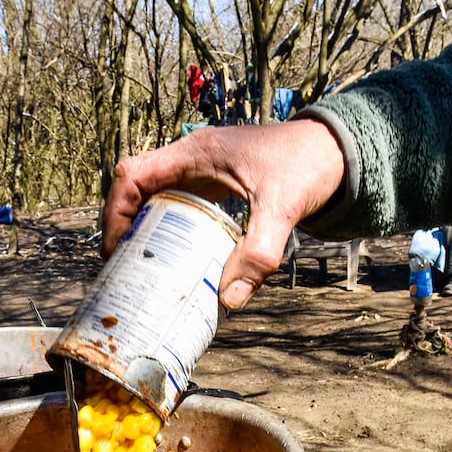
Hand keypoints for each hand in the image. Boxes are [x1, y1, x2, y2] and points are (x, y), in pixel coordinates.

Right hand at [101, 120, 345, 309]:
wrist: (337, 150)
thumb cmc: (307, 166)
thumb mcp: (282, 209)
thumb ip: (258, 254)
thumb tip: (228, 301)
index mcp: (195, 153)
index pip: (132, 174)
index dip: (115, 211)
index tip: (115, 249)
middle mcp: (191, 157)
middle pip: (135, 186)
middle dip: (122, 225)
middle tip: (121, 268)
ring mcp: (202, 169)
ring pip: (154, 195)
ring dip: (142, 228)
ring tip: (140, 268)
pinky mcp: (216, 183)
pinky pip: (178, 204)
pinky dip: (168, 229)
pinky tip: (177, 259)